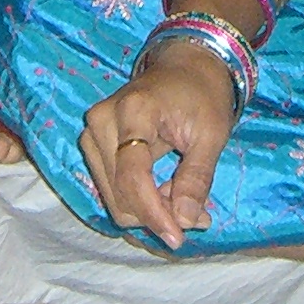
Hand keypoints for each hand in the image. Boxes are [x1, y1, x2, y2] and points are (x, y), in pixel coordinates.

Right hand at [79, 41, 239, 248]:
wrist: (186, 66)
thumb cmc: (203, 95)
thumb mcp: (212, 134)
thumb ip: (196, 178)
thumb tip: (185, 222)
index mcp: (132, 112)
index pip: (132, 177)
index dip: (153, 213)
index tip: (178, 237)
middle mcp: (101, 121)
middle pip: (119, 193)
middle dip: (156, 213)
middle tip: (197, 213)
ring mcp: (91, 132)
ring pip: (113, 197)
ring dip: (148, 209)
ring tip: (183, 197)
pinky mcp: (93, 143)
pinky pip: (111, 187)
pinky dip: (139, 200)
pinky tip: (167, 193)